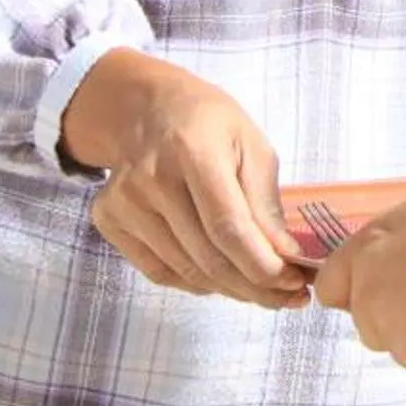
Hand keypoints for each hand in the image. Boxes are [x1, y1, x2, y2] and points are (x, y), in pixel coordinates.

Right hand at [59, 48, 309, 307]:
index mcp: (193, 151)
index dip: (263, 265)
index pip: (228, 227)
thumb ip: (266, 203)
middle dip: (255, 287)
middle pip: (208, 257)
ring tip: (262, 289)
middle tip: (289, 297)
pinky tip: (222, 277)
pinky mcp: (109, 221)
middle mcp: (151, 179)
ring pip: (186, 271)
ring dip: (230, 290)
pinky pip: (160, 272)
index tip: (295, 284)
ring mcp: (125, 203)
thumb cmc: (208, 123)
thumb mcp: (252, 144)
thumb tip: (286, 258)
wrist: (146, 108)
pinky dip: (196, 283)